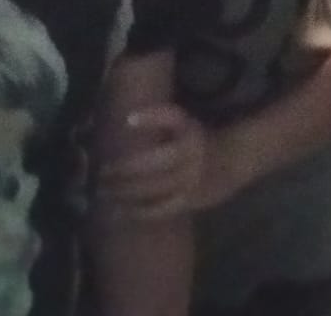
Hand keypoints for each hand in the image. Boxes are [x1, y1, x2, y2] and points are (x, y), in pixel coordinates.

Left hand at [96, 105, 242, 221]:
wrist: (232, 162)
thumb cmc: (198, 138)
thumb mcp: (183, 121)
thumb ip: (158, 117)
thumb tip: (127, 120)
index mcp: (188, 140)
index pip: (159, 142)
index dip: (138, 142)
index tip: (116, 141)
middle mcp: (189, 163)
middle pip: (150, 171)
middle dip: (121, 176)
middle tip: (98, 177)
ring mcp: (190, 186)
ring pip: (153, 194)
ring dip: (126, 197)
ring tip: (103, 196)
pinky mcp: (189, 204)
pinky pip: (160, 211)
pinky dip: (139, 213)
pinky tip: (121, 212)